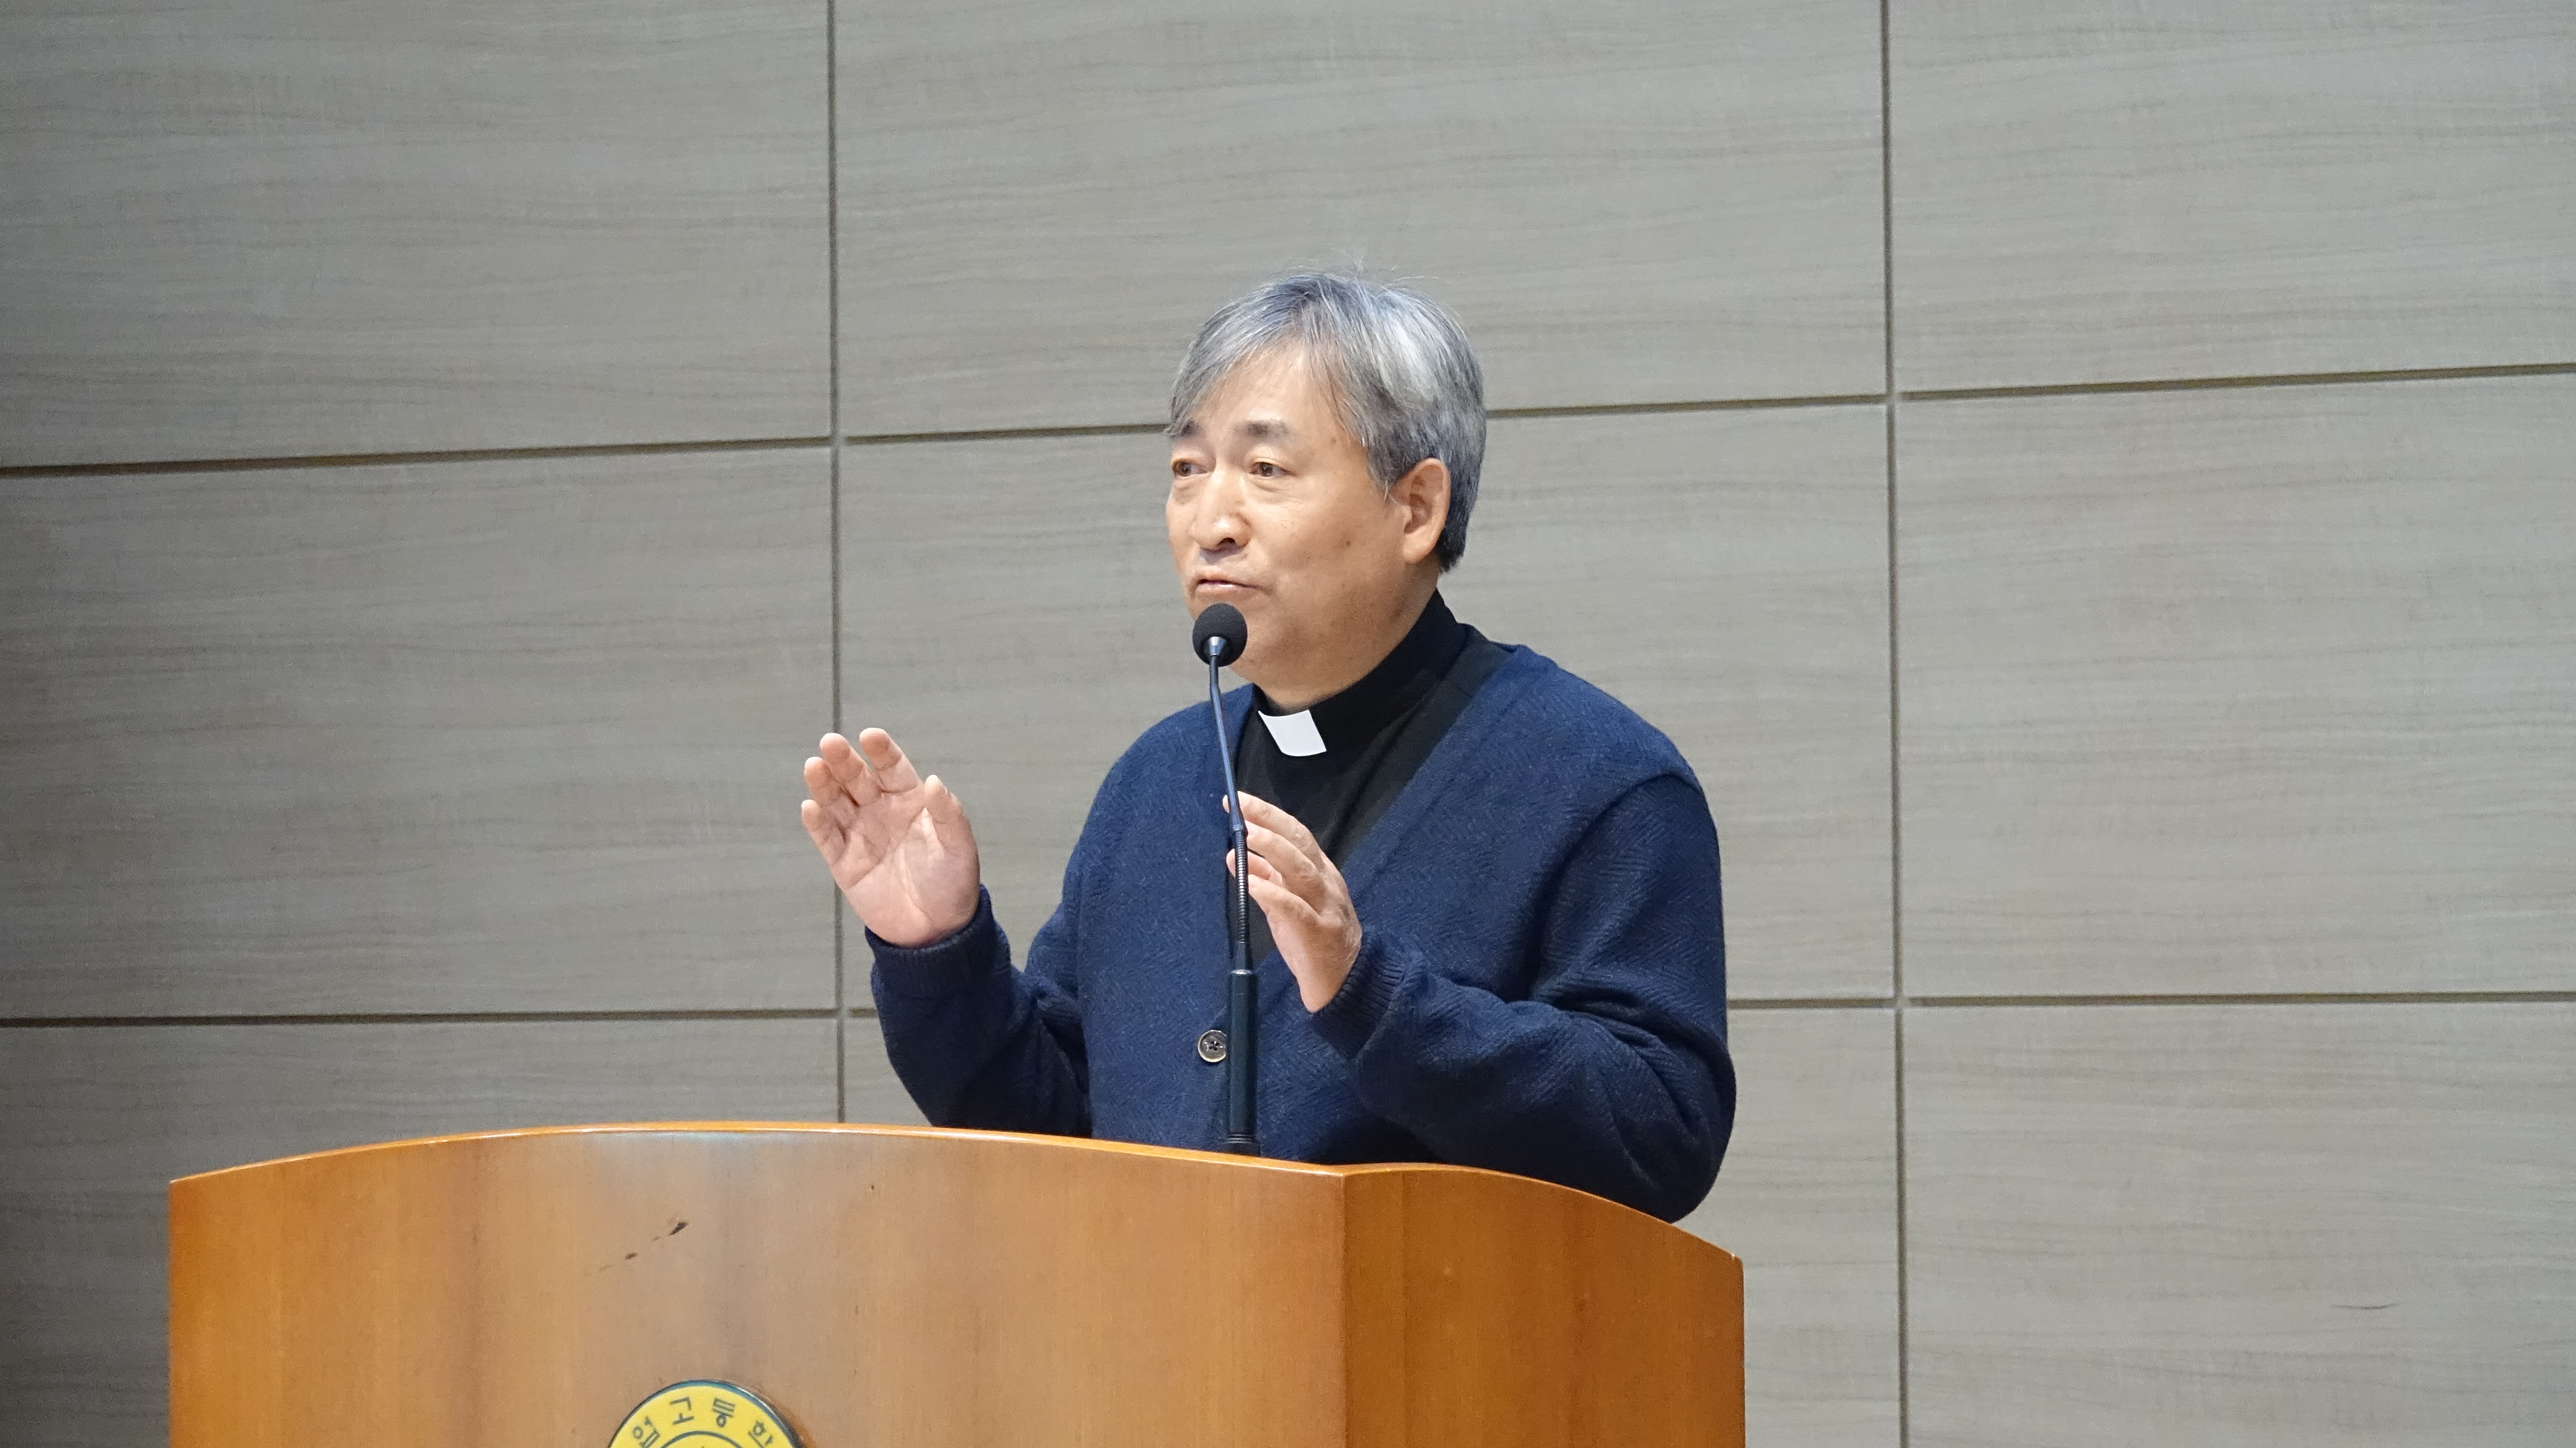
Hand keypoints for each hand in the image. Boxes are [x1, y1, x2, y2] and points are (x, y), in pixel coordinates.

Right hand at [801, 729, 980, 947]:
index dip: (882, 752)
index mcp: (910, 801)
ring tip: (813, 766)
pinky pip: (827, 839)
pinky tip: (810, 807)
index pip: (892, 768)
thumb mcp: (959, 847)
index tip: (870, 736)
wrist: (937, 929)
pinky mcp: (844, 863)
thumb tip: (934, 781)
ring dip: (824, 784)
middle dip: (844, 761)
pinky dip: (817, 823)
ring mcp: (860, 835)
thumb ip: (948, 814)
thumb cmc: (952, 882)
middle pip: (857, 779)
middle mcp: (881, 812)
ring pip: (836, 803)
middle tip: (831, 742)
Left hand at [1228, 792, 1361, 1011]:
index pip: (1297, 834)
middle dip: (1268, 820)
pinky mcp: (1318, 933)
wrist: (1348, 983)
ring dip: (1271, 847)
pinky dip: (1272, 892)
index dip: (1269, 814)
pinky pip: (1294, 908)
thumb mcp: (1286, 905)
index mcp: (1320, 872)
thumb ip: (1267, 879)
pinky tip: (1251, 882)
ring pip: (1300, 869)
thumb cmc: (1314, 941)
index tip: (1239, 799)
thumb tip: (1236, 854)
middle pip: (1299, 843)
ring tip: (1245, 833)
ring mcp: (1325, 907)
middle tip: (1238, 805)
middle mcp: (1326, 883)